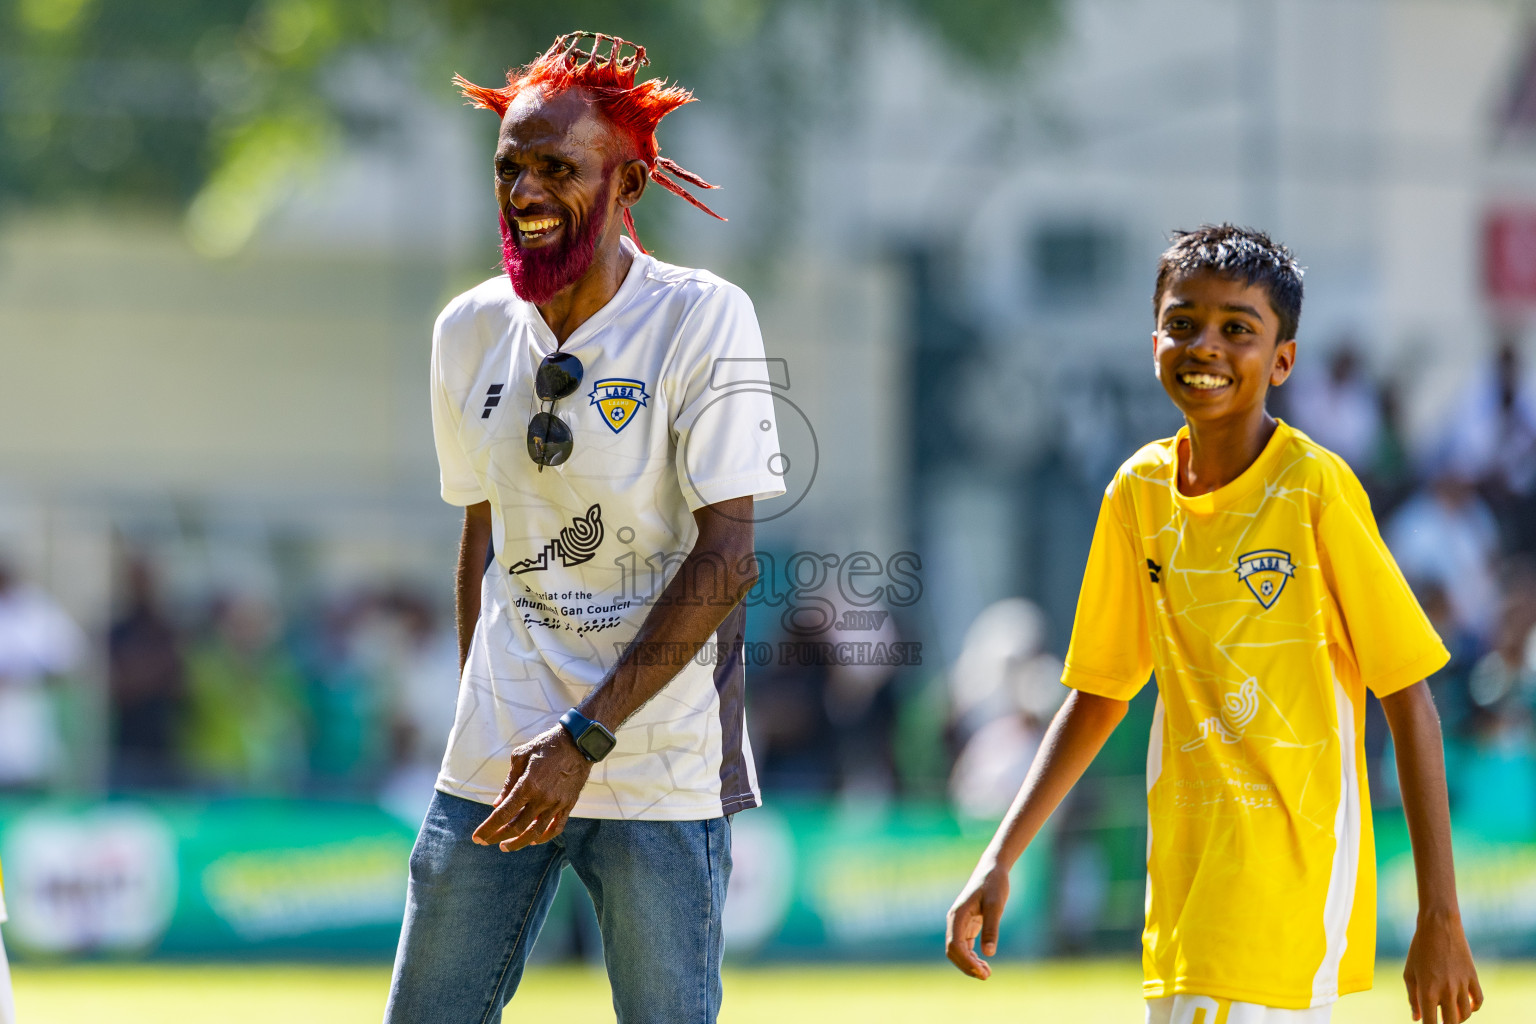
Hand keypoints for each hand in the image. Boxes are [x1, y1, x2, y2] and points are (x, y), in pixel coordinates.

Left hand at [472, 725, 592, 851]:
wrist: (578, 742)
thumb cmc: (546, 745)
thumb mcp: (521, 756)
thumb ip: (509, 781)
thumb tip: (497, 803)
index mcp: (528, 785)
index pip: (503, 814)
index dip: (488, 828)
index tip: (477, 838)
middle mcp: (543, 798)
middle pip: (517, 827)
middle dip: (498, 837)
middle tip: (487, 841)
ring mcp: (557, 803)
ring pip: (535, 832)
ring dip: (518, 843)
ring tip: (506, 846)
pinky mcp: (569, 805)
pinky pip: (556, 828)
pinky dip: (543, 837)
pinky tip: (533, 840)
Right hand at [945, 861, 1009, 978]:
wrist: (992, 870)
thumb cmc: (993, 885)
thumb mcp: (995, 906)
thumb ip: (991, 928)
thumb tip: (989, 953)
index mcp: (957, 916)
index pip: (955, 945)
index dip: (966, 961)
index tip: (982, 971)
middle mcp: (955, 921)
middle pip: (953, 951)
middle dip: (967, 966)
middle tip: (986, 976)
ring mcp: (960, 924)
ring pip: (958, 951)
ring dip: (969, 964)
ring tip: (987, 973)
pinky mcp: (967, 925)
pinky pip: (964, 946)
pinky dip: (972, 957)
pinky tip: (984, 963)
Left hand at [1403, 910, 1482, 1022]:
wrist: (1438, 927)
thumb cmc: (1419, 949)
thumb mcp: (1409, 973)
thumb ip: (1413, 998)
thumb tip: (1416, 1018)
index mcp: (1427, 991)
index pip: (1431, 1022)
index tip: (1428, 1023)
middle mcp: (1446, 991)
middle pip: (1451, 1022)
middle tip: (1439, 1018)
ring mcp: (1462, 985)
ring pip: (1465, 1014)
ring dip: (1458, 1017)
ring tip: (1449, 1012)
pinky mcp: (1473, 977)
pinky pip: (1478, 1001)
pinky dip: (1473, 1007)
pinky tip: (1465, 1005)